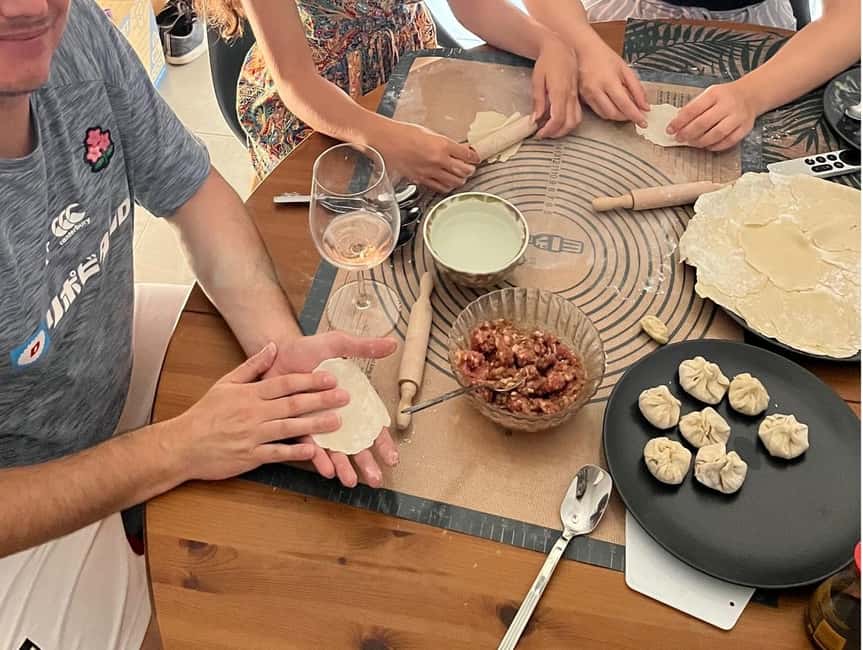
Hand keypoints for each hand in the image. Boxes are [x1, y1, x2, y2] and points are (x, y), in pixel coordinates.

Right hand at [169, 342, 347, 481]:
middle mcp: (253, 413)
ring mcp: (252, 436)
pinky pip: (276, 453)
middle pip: (292, 404)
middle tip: (344, 397)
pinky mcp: (250, 457)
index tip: (331, 377)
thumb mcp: (226, 384)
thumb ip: (252, 366)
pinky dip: (294, 452)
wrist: (182, 445)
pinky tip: (313, 450)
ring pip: (288, 428)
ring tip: (337, 421)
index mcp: (249, 394)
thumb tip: (272, 347)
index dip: (309, 380)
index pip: (284, 384)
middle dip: (321, 400)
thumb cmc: (205, 415)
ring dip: (314, 425)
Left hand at [267, 331, 398, 487]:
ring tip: (351, 480)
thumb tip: (392, 344)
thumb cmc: (307, 350)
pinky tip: (326, 469)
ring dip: (344, 467)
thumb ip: (364, 347)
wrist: (275, 354)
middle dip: (367, 463)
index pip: (372, 426)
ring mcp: (318, 425)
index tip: (392, 457)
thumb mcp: (337, 344)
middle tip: (376, 479)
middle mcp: (338, 417)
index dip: (383, 442)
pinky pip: (309, 447)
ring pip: (335, 451)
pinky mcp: (299, 429)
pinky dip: (318, 459)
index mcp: (352, 400)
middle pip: (357, 445)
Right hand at [373, 121, 478, 193]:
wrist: (385, 140)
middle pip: (465, 171)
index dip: (475, 157)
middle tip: (470, 167)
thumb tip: (457, 150)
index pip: (468, 155)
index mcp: (442, 145)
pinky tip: (448, 182)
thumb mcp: (429, 132)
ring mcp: (430, 172)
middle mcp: (438, 160)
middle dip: (470, 169)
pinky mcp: (421, 180)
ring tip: (461, 175)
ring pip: (455, 182)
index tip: (476, 157)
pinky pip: (440, 187)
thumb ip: (444, 143)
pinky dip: (448, 186)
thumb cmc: (403, 133)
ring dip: (461, 179)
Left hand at [532, 36, 581, 137]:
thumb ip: (538, 100)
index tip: (538, 134)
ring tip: (550, 130)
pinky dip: (569, 123)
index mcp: (560, 91)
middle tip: (543, 134)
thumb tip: (535, 119)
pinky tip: (558, 122)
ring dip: (564, 130)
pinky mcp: (577, 96)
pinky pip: (577, 114)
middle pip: (568, 123)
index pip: (558, 118)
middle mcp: (571, 96)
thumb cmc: (547, 61)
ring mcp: (576, 96)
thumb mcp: (537, 80)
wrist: (561, 48)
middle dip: (556, 133)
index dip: (548, 130)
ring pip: (575, 121)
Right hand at [575, 34, 648, 125]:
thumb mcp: (624, 68)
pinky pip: (597, 111)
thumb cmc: (604, 56)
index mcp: (609, 81)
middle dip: (626, 117)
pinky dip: (608, 112)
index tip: (643, 122)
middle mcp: (596, 90)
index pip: (625, 104)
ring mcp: (587, 95)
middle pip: (614, 113)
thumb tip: (644, 106)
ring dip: (617, 116)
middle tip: (636, 115)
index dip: (635, 115)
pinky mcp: (582, 98)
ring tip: (626, 111)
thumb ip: (636, 88)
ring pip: (605, 115)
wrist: (582, 50)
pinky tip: (614, 107)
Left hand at [666, 81, 757, 150]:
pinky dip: (715, 146)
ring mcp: (738, 117)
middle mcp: (728, 105)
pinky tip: (707, 146)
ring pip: (716, 134)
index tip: (670, 129)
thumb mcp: (708, 94)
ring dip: (700, 141)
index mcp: (715, 94)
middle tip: (679, 138)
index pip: (693, 109)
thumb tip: (677, 122)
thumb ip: (694, 106)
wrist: (750, 95)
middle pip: (704, 123)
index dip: (679, 121)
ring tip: (691, 143)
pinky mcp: (745, 128)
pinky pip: (729, 141)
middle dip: (687, 133)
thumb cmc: (725, 96)